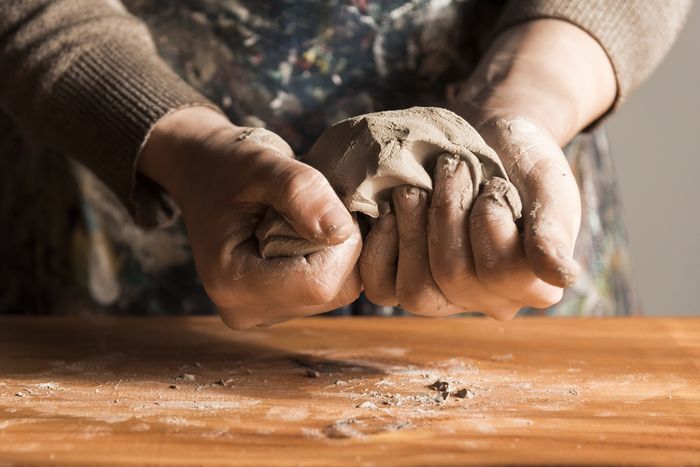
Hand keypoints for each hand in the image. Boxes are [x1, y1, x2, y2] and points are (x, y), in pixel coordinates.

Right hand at [138, 107, 361, 328]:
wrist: (204, 174)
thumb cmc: (229, 166)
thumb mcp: (263, 164)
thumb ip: (301, 191)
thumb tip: (342, 230)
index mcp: (231, 282)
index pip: (319, 283)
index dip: (340, 242)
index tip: (327, 202)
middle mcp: (245, 310)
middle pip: (333, 290)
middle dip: (340, 245)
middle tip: (314, 207)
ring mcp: (263, 313)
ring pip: (338, 291)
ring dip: (337, 250)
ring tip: (303, 219)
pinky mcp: (279, 307)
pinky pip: (331, 289)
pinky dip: (331, 258)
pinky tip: (304, 234)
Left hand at [360, 19, 615, 318]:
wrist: (480, 144)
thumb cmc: (519, 162)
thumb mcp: (547, 181)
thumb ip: (553, 226)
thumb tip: (562, 277)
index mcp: (533, 284)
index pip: (505, 274)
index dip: (490, 221)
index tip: (494, 183)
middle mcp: (488, 301)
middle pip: (455, 277)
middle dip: (448, 212)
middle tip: (451, 167)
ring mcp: (444, 297)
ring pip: (418, 290)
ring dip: (413, 227)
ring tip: (415, 187)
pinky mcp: (402, 285)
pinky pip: (382, 289)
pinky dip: (381, 246)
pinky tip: (388, 211)